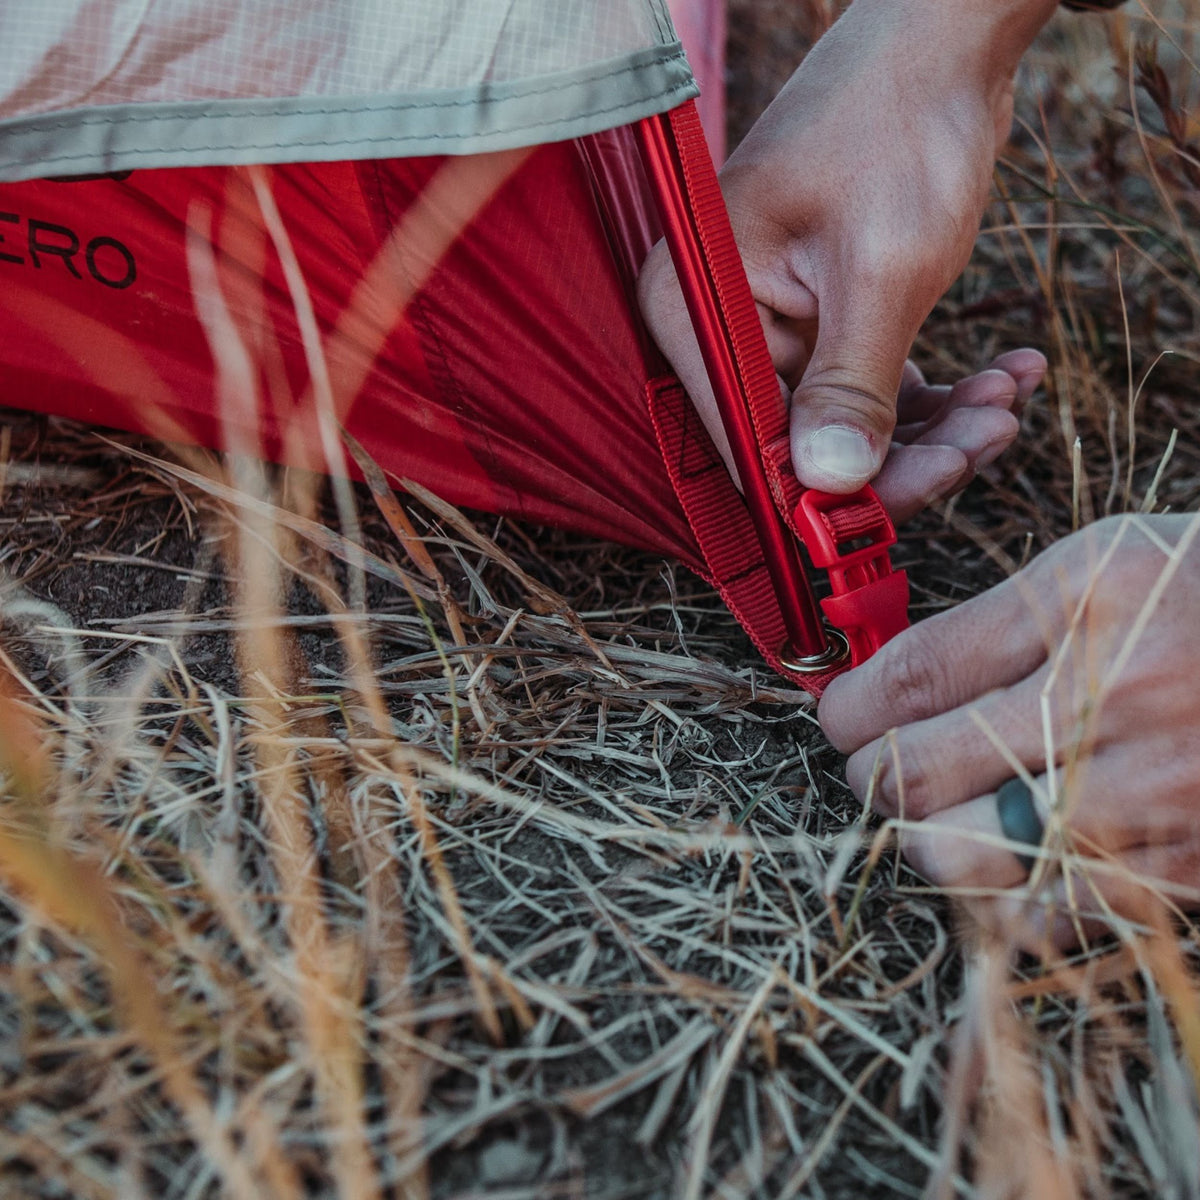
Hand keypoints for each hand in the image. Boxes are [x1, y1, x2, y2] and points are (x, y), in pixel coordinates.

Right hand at [639, 0, 1056, 507]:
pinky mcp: (827, 320)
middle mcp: (725, 326)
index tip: (902, 505)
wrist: (938, 38)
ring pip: (850, 423)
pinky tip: (1005, 373)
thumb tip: (826, 484)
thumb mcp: (880, 269)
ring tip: (1007, 394)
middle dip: (903, 453)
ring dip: (937, 425)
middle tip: (984, 438)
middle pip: (803, 441)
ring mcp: (777, 326)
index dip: (822, 490)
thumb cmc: (895, 124)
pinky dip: (942, 392)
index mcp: (699, 308)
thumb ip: (850, 385)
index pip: (748, 438)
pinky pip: (878, 387)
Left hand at [818, 514, 1199, 949]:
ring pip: (961, 858)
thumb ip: (1001, 621)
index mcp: (1087, 599)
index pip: (912, 677)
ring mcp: (1153, 794)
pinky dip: (1002, 898)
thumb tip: (891, 683)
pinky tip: (1007, 862)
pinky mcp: (1183, 870)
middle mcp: (1112, 698)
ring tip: (935, 815)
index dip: (848, 708)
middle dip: (869, 776)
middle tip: (872, 765)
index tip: (839, 715)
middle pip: (916, 774)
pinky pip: (1045, 917)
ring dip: (924, 840)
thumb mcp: (1111, 564)